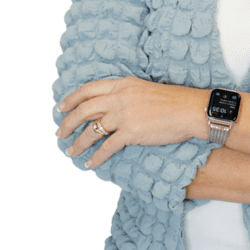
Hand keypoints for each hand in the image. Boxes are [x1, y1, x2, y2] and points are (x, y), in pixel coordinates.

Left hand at [55, 77, 208, 167]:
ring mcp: (124, 115)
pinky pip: (107, 147)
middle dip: (68, 123)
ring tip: (71, 151)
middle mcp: (119, 98)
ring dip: (78, 143)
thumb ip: (126, 94)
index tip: (61, 108)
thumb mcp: (144, 89)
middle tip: (60, 133)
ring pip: (92, 130)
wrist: (189, 109)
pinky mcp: (131, 132)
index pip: (88, 89)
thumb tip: (112, 106)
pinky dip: (96, 157)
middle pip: (84, 110)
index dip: (71, 99)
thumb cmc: (173, 100)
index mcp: (122, 85)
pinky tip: (90, 164)